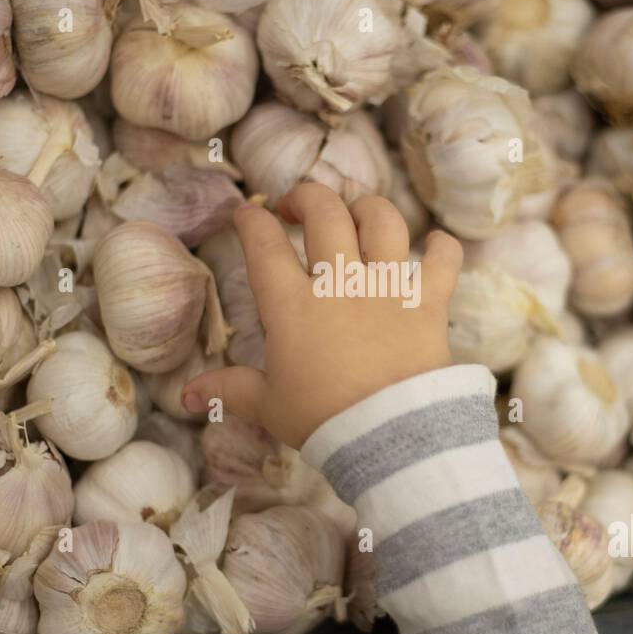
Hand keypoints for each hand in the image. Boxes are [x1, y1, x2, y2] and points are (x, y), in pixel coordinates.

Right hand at [182, 184, 461, 447]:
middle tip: (296, 207)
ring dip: (366, 208)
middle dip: (305, 197)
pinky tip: (436, 243)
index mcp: (293, 305)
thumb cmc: (324, 420)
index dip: (250, 220)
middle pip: (324, 212)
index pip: (263, 244)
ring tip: (357, 213)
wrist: (390, 436)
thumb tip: (188, 395)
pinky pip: (444, 259)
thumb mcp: (269, 406)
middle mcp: (340, 283)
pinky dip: (442, 247)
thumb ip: (230, 390)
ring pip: (382, 219)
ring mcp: (387, 288)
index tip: (246, 214)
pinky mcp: (428, 302)